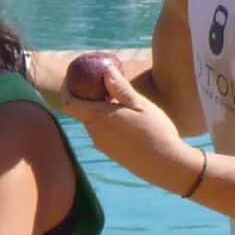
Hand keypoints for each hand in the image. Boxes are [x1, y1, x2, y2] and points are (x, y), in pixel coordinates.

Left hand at [60, 57, 199, 189]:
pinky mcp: (110, 152)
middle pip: (81, 110)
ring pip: (93, 121)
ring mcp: (101, 144)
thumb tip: (105, 69)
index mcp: (99, 118)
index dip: (68, 89)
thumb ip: (120, 88)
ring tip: (117, 98)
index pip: (69, 102)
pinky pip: (101, 132)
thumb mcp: (140, 105)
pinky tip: (126, 118)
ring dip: (99, 109)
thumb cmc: (156, 132)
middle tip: (102, 83)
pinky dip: (106, 121)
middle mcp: (95, 132)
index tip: (74, 79)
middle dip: (88, 96)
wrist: (166, 165)